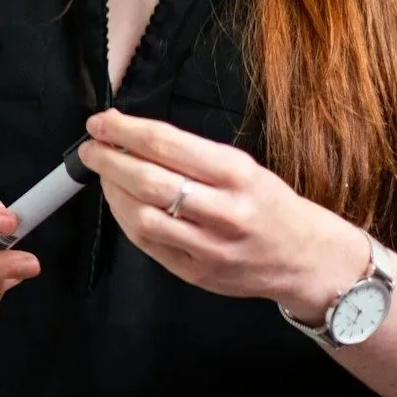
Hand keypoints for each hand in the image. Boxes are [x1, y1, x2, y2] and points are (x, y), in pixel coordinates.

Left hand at [78, 109, 367, 319]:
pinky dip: (125, 219)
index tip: (102, 122)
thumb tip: (134, 137)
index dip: (125, 131)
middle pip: (149, 181)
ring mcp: (209, 247)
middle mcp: (224, 211)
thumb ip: (191, 154)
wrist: (304, 258)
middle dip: (109, 160)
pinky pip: (147, 244)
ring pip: (142, 217)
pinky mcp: (195, 273)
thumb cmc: (268, 204)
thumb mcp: (242, 166)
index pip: (168, 145)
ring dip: (112, 192)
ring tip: (104, 175)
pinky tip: (120, 203)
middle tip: (92, 147)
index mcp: (237, 174)